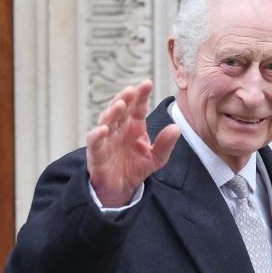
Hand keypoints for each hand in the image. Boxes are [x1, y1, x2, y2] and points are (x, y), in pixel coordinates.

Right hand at [86, 80, 179, 207]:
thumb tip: (177, 128)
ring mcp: (106, 138)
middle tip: (131, 90)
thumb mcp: (156, 158)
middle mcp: (119, 128)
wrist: (120, 188)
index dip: (141, 95)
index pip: (138, 107)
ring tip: (120, 105)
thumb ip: (165, 144)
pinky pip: (94, 141)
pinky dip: (97, 135)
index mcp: (134, 125)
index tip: (147, 83)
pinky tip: (104, 129)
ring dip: (112, 112)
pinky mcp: (96, 152)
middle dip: (125, 98)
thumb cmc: (135, 168)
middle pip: (121, 109)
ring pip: (107, 121)